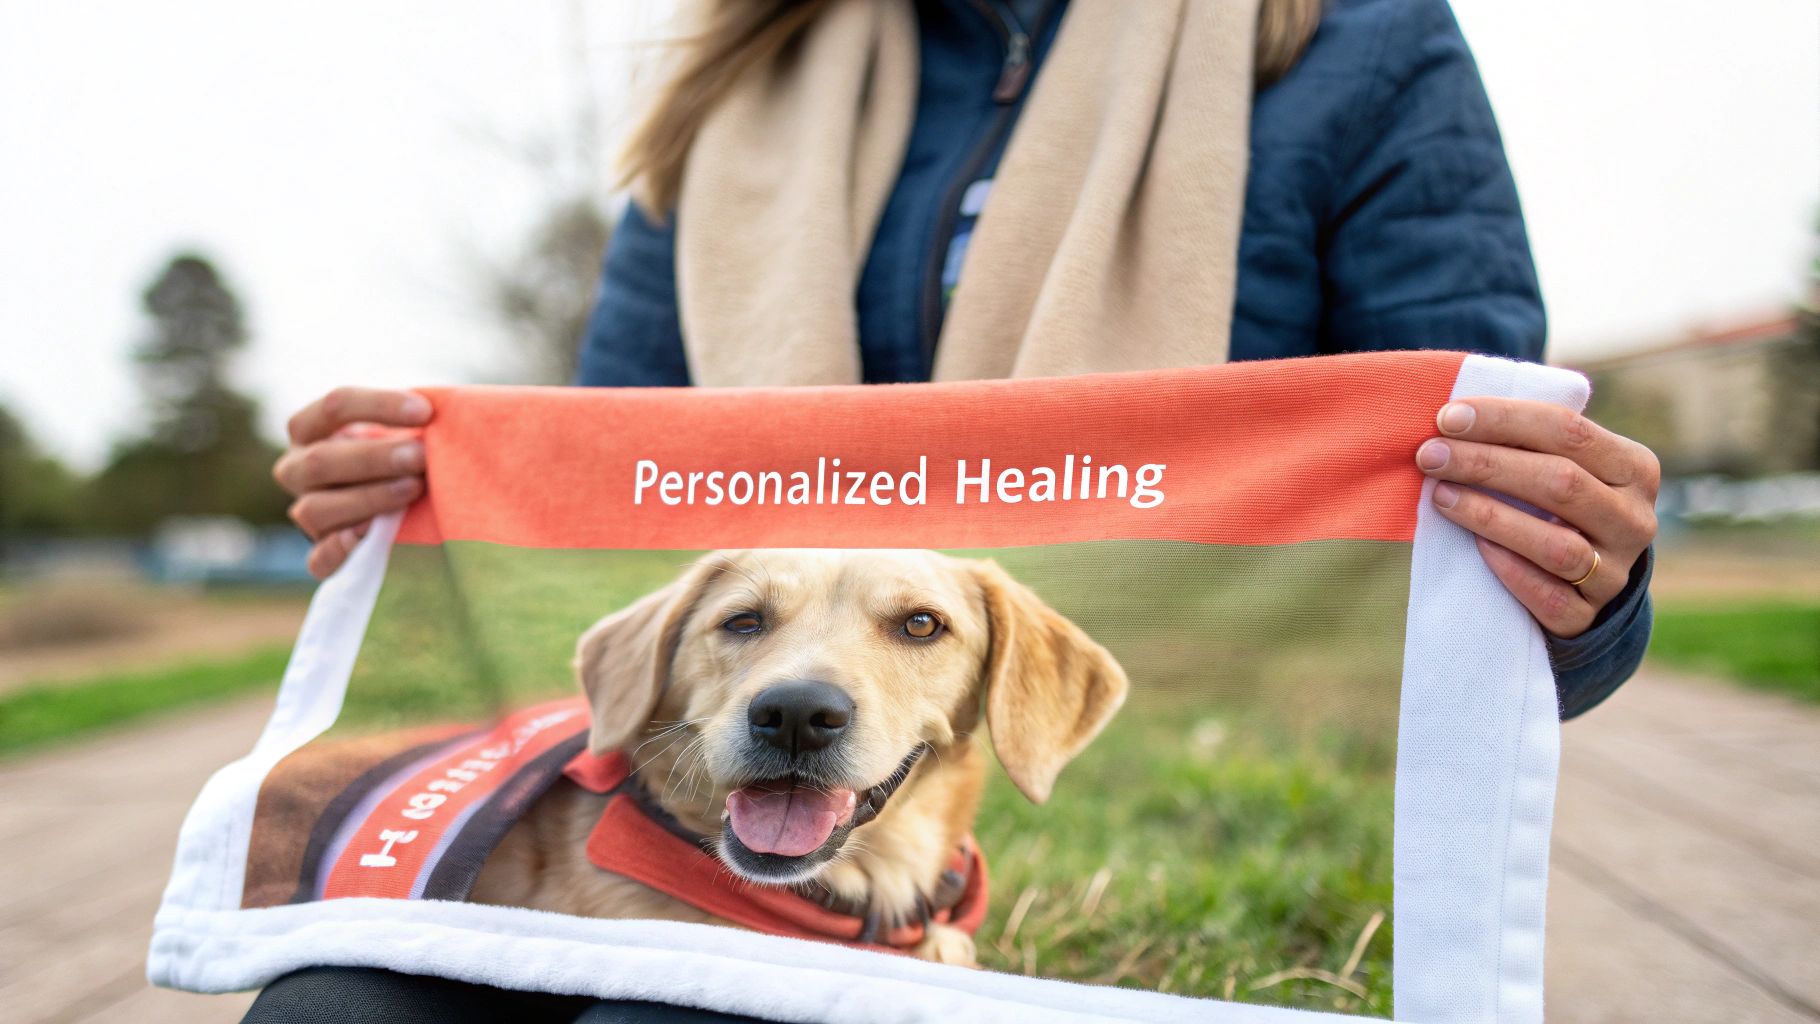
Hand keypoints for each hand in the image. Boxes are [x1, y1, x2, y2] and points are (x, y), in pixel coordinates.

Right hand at [274, 387, 432, 578]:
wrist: (390, 499)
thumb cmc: (398, 452)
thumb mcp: (397, 429)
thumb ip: (413, 420)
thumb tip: (452, 410)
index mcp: (309, 429)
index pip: (334, 406)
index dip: (379, 405)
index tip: (426, 412)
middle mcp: (296, 469)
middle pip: (321, 460)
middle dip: (375, 458)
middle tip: (421, 456)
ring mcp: (305, 511)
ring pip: (316, 509)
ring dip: (368, 498)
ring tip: (414, 488)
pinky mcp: (319, 553)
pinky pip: (317, 559)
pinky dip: (336, 552)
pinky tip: (362, 538)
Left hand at [1416, 397, 1659, 638]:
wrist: (1582, 580)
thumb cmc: (1556, 503)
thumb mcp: (1560, 464)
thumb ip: (1526, 441)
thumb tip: (1452, 417)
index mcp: (1634, 467)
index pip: (1569, 431)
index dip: (1504, 420)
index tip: (1446, 417)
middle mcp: (1634, 519)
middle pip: (1561, 483)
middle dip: (1487, 464)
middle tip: (1429, 455)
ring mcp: (1615, 572)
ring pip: (1556, 544)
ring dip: (1491, 516)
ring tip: (1440, 496)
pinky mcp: (1588, 616)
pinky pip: (1547, 596)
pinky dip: (1509, 570)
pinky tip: (1474, 547)